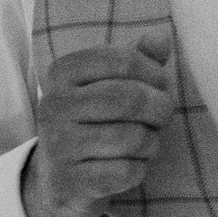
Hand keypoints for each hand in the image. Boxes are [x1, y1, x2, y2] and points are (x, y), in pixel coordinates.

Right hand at [20, 29, 175, 216]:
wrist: (58, 179)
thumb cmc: (93, 121)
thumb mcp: (107, 84)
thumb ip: (136, 59)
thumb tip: (161, 36)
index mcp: (62, 73)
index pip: (123, 60)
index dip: (154, 73)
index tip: (160, 84)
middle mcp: (54, 105)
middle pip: (129, 98)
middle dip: (160, 107)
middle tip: (163, 115)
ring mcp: (59, 145)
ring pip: (133, 137)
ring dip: (152, 142)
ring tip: (145, 142)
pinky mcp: (72, 180)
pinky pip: (127, 172)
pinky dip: (140, 169)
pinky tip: (130, 165)